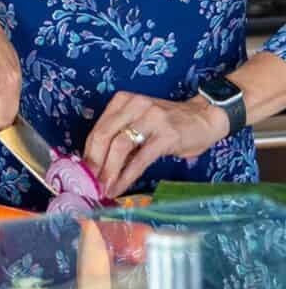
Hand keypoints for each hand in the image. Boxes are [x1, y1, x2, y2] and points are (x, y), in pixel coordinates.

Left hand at [84, 90, 228, 197]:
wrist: (204, 117)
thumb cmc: (169, 123)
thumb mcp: (140, 122)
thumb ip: (121, 135)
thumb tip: (98, 164)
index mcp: (123, 101)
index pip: (98, 128)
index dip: (88, 152)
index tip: (83, 172)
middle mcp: (134, 105)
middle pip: (104, 135)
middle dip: (94, 162)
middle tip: (90, 183)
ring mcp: (151, 118)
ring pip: (120, 146)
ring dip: (109, 171)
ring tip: (104, 188)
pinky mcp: (166, 135)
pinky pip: (141, 158)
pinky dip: (128, 175)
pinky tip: (121, 187)